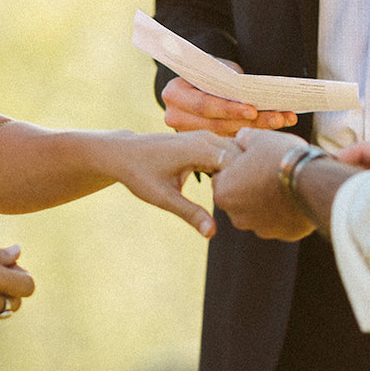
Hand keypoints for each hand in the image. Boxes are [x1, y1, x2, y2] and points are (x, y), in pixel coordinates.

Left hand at [107, 130, 239, 238]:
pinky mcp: (204, 140)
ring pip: (237, 154)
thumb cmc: (140, 174)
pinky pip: (228, 152)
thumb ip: (191, 214)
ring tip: (240, 197)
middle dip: (246, 179)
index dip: (243, 186)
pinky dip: (232, 169)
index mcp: (200, 149)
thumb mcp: (164, 198)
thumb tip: (212, 234)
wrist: (123, 153)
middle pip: (243, 158)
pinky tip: (228, 188)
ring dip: (240, 174)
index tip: (240, 206)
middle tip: (245, 205)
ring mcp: (206, 136)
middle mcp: (206, 138)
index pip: (239, 166)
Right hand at [162, 71, 297, 136]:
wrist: (196, 82)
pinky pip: (229, 142)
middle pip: (217, 125)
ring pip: (226, 136)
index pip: (203, 105)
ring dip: (257, 129)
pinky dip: (252, 135)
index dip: (229, 109)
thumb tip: (252, 92)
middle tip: (278, 117)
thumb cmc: (208, 71)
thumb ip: (227, 79)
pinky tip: (274, 130)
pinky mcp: (201, 143)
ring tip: (282, 120)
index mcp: (174, 94)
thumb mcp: (215, 67)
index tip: (253, 109)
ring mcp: (188, 134)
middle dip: (250, 122)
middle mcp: (176, 118)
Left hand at [210, 129, 315, 240]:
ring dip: (267, 201)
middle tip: (268, 171)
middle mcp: (237, 216)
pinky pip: (281, 222)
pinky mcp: (284, 235)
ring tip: (285, 183)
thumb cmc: (280, 157)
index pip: (221, 178)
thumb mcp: (259, 138)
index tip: (250, 160)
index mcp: (223, 192)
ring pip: (259, 213)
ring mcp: (261, 228)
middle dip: (250, 187)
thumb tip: (241, 137)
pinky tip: (296, 197)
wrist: (313, 181)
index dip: (235, 167)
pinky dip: (285, 212)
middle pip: (239, 198)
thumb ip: (245, 139)